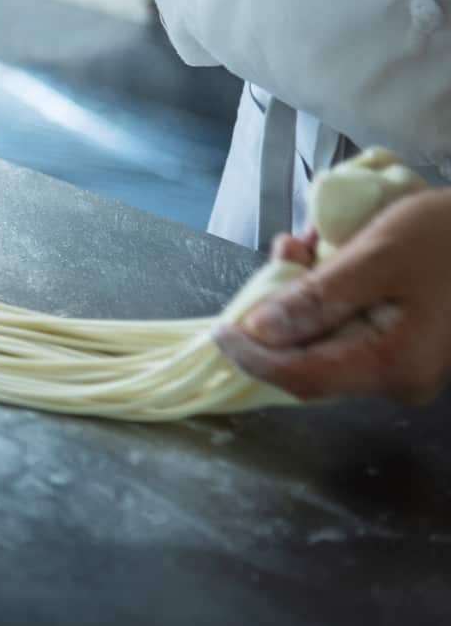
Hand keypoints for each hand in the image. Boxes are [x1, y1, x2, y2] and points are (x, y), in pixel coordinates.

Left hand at [214, 190, 450, 403]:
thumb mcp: (378, 257)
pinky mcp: (408, 343)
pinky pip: (350, 328)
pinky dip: (327, 295)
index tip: (218, 329)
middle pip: (309, 363)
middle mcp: (398, 379)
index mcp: (393, 366)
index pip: (299, 378)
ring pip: (326, 342)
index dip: (251, 357)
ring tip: (300, 246)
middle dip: (277, 315)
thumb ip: (318, 299)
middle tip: (278, 257)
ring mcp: (405, 364)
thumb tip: (259, 330)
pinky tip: (322, 254)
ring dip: (301, 298)